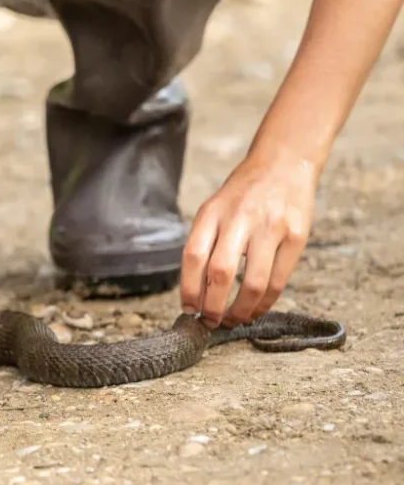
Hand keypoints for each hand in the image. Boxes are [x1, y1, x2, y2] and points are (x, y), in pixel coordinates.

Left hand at [180, 150, 319, 327]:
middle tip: (210, 321)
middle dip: (212, 306)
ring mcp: (270, 227)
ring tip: (233, 320)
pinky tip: (255, 309)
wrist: (284, 163)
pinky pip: (278, 280)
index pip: (193, 257)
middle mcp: (239, 219)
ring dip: (241, 311)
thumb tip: (196, 291)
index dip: (188, 289)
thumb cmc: (242, 195)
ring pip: (252, 283)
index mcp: (212, 213)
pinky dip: (264, 302)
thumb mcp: (214, 209)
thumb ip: (205, 243)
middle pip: (220, 273)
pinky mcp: (296, 236)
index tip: (188, 309)